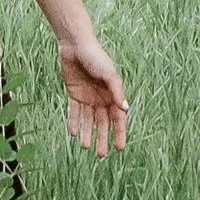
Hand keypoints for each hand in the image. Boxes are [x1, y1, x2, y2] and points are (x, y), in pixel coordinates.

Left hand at [60, 36, 128, 154]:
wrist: (75, 45)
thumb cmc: (96, 57)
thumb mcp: (109, 73)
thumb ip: (117, 91)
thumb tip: (125, 109)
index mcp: (113, 94)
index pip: (117, 118)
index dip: (119, 132)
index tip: (120, 148)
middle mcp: (101, 97)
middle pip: (102, 122)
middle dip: (102, 138)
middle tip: (101, 155)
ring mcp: (87, 96)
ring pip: (87, 119)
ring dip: (87, 133)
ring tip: (85, 147)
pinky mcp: (74, 93)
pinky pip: (74, 111)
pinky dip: (73, 121)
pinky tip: (73, 133)